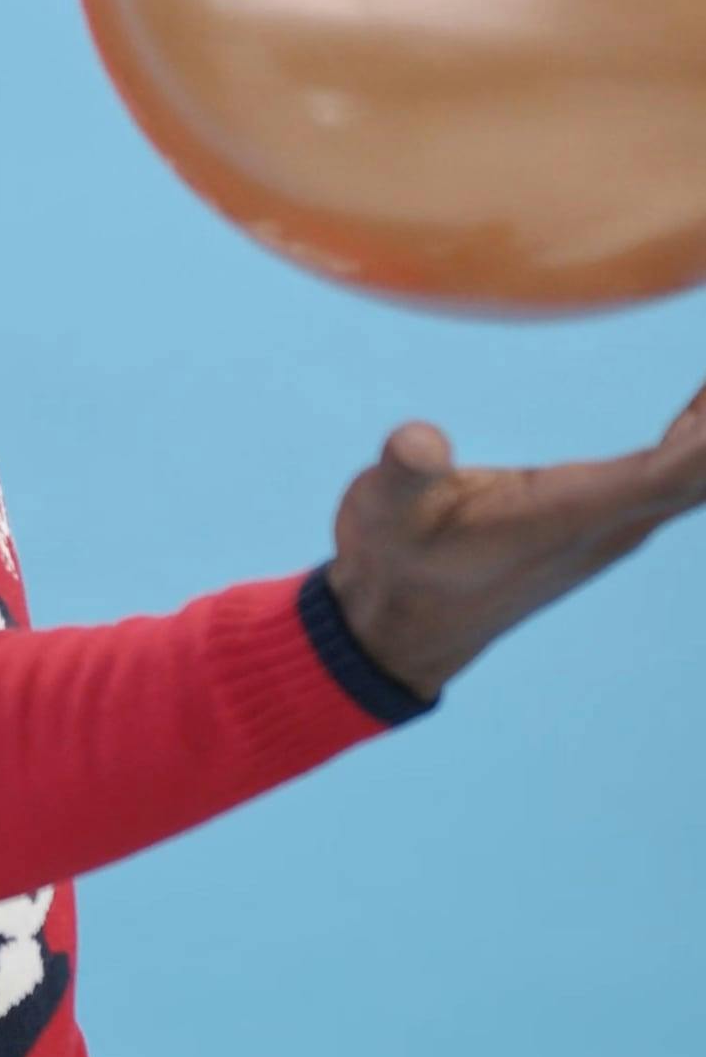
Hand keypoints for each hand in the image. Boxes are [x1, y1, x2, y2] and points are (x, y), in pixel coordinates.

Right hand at [327, 371, 705, 701]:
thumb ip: (404, 475)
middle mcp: (611, 522)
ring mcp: (612, 522)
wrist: (397, 627)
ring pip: (701, 470)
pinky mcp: (601, 515)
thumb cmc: (393, 564)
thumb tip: (418, 443)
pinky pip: (680, 470)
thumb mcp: (382, 513)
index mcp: (572, 514)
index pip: (683, 468)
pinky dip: (702, 430)